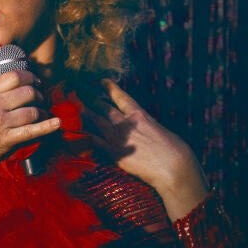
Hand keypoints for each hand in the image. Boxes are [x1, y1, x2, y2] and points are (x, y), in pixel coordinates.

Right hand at [0, 70, 60, 185]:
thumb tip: (5, 88)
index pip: (13, 76)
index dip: (30, 77)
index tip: (36, 81)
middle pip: (28, 91)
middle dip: (40, 95)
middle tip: (42, 100)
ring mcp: (0, 122)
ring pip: (32, 110)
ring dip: (43, 112)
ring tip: (45, 115)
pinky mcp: (6, 140)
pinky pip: (32, 130)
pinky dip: (47, 126)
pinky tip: (56, 123)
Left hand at [82, 79, 207, 221]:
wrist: (173, 167)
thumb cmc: (175, 150)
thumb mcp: (161, 131)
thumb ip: (148, 127)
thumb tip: (145, 128)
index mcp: (140, 115)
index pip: (122, 98)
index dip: (110, 88)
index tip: (101, 81)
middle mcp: (126, 123)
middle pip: (104, 108)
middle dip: (91, 100)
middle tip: (78, 93)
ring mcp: (119, 138)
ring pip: (96, 122)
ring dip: (84, 115)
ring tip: (72, 109)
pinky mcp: (114, 153)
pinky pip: (95, 142)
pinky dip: (83, 137)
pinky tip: (73, 134)